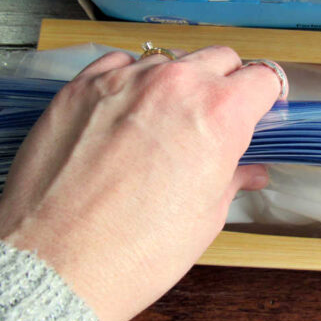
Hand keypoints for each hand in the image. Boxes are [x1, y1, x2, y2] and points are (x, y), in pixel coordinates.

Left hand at [0, 46, 284, 320]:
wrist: (55, 263)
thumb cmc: (137, 251)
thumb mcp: (205, 219)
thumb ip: (231, 178)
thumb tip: (249, 171)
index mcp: (220, 113)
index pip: (263, 78)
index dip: (264, 98)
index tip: (256, 112)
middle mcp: (176, 82)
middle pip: (219, 58)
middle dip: (224, 83)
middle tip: (211, 120)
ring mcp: (125, 78)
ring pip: (168, 59)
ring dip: (175, 82)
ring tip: (159, 122)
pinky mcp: (82, 85)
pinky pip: (118, 63)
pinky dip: (129, 80)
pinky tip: (121, 114)